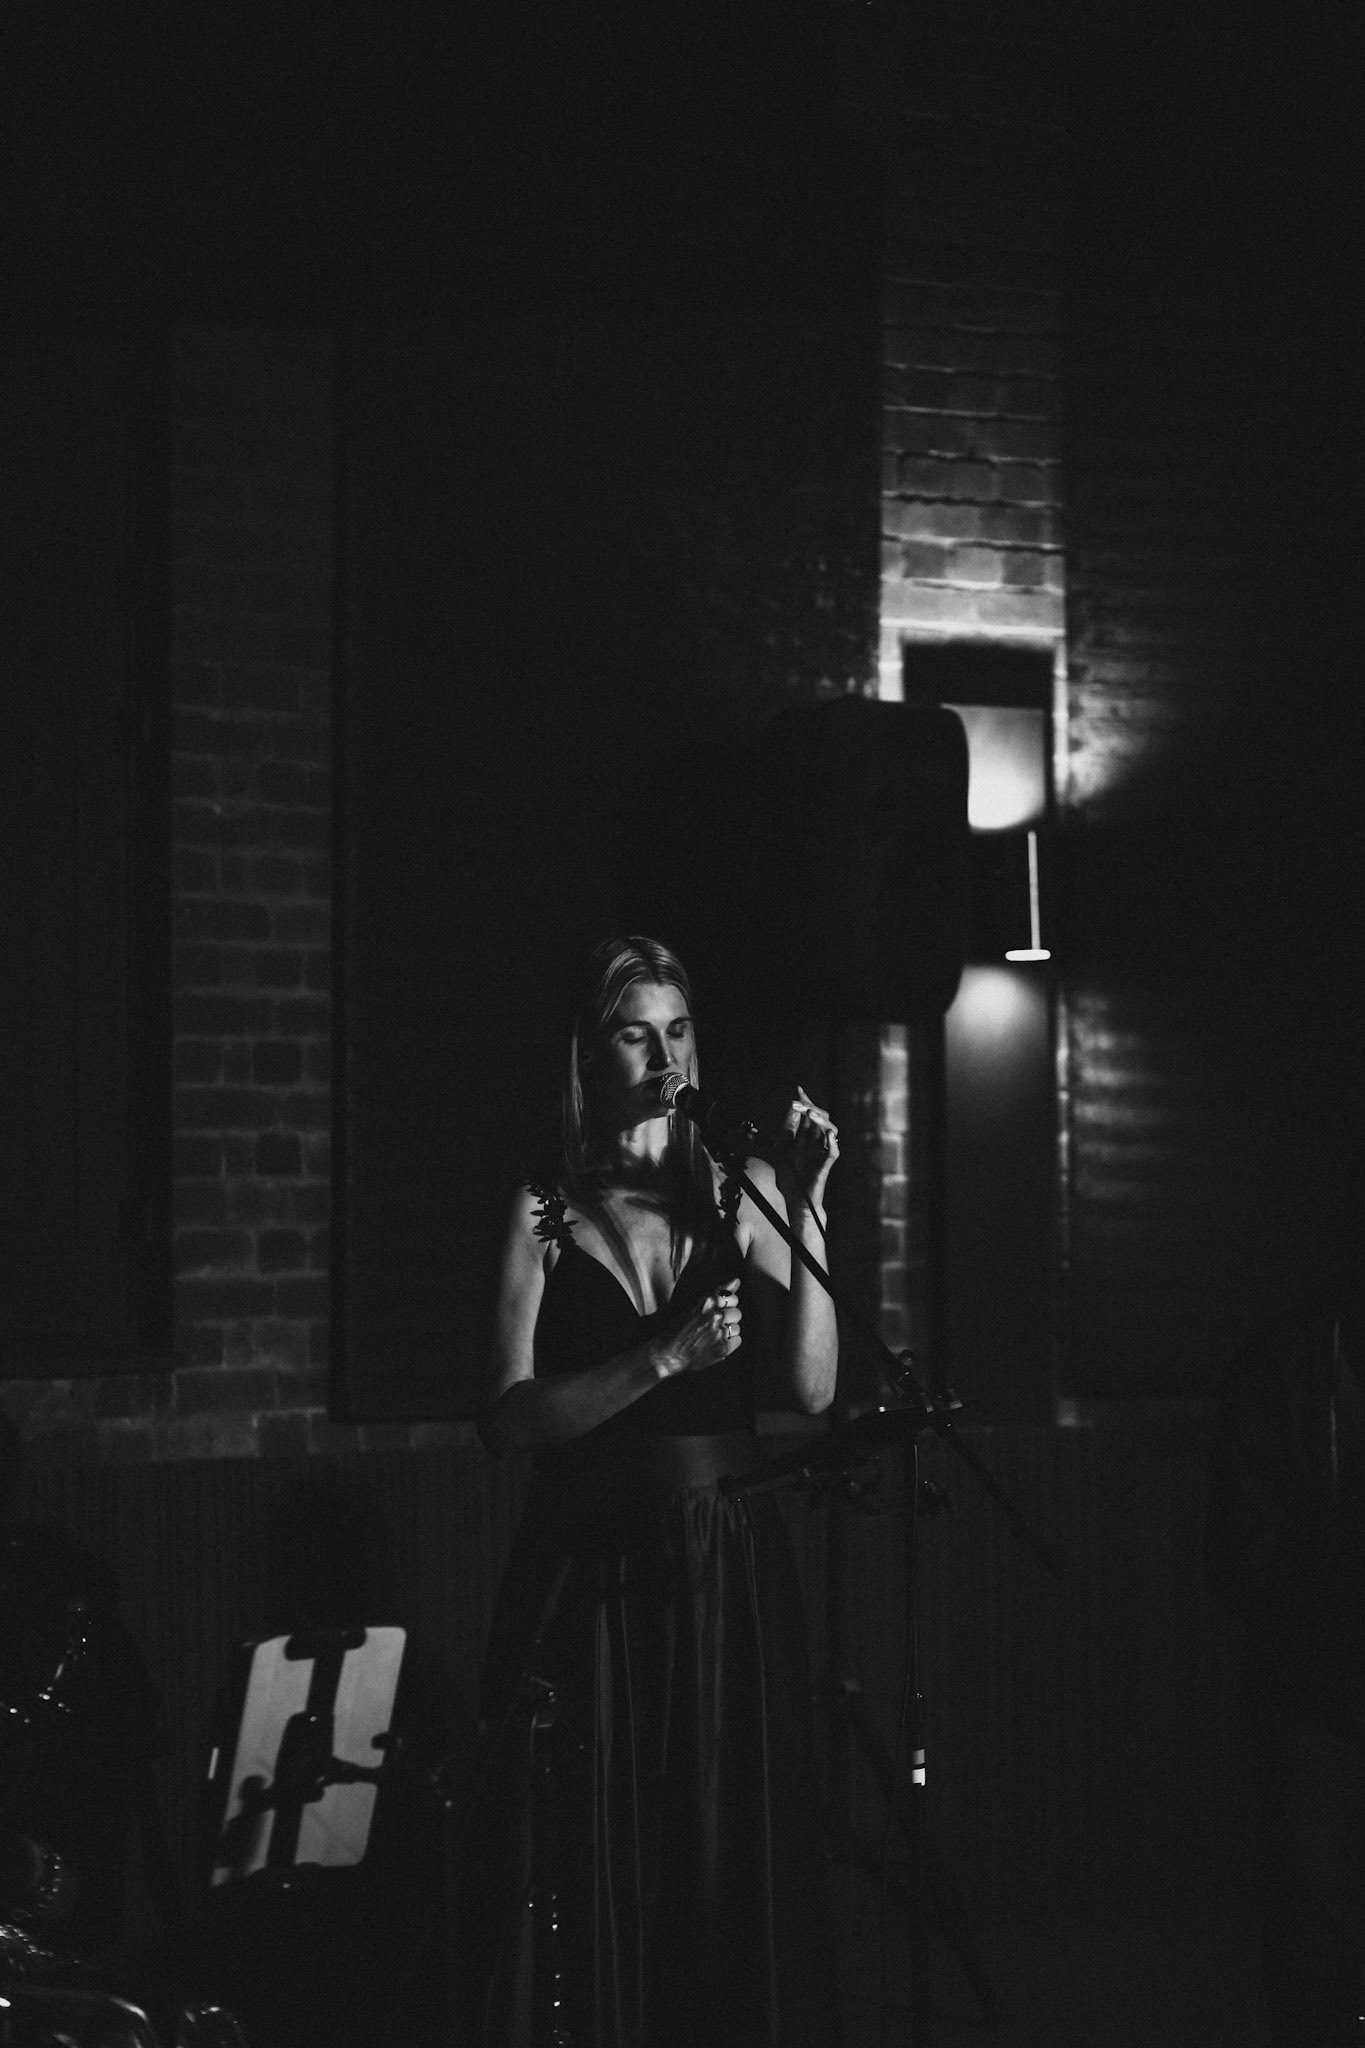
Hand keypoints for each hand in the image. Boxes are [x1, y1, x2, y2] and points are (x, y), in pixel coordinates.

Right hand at [649, 1286, 742, 1379]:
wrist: (668, 1352)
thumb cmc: (677, 1328)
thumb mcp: (693, 1304)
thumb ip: (718, 1292)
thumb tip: (737, 1280)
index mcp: (708, 1302)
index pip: (732, 1298)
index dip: (727, 1304)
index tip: (721, 1310)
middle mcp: (716, 1315)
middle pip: (737, 1313)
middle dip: (728, 1319)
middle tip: (714, 1325)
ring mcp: (720, 1332)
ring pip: (737, 1328)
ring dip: (729, 1331)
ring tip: (713, 1335)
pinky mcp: (723, 1348)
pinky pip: (737, 1341)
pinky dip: (729, 1343)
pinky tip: (717, 1344)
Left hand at [776, 1086, 839, 1207]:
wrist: (794, 1199)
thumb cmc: (789, 1177)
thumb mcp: (779, 1151)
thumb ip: (784, 1133)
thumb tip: (788, 1113)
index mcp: (805, 1137)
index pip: (808, 1114)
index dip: (805, 1101)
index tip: (798, 1089)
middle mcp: (815, 1142)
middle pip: (820, 1117)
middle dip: (809, 1107)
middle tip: (797, 1103)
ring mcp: (821, 1152)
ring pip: (829, 1130)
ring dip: (820, 1120)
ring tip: (809, 1114)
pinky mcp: (825, 1164)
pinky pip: (833, 1151)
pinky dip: (832, 1142)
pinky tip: (828, 1134)